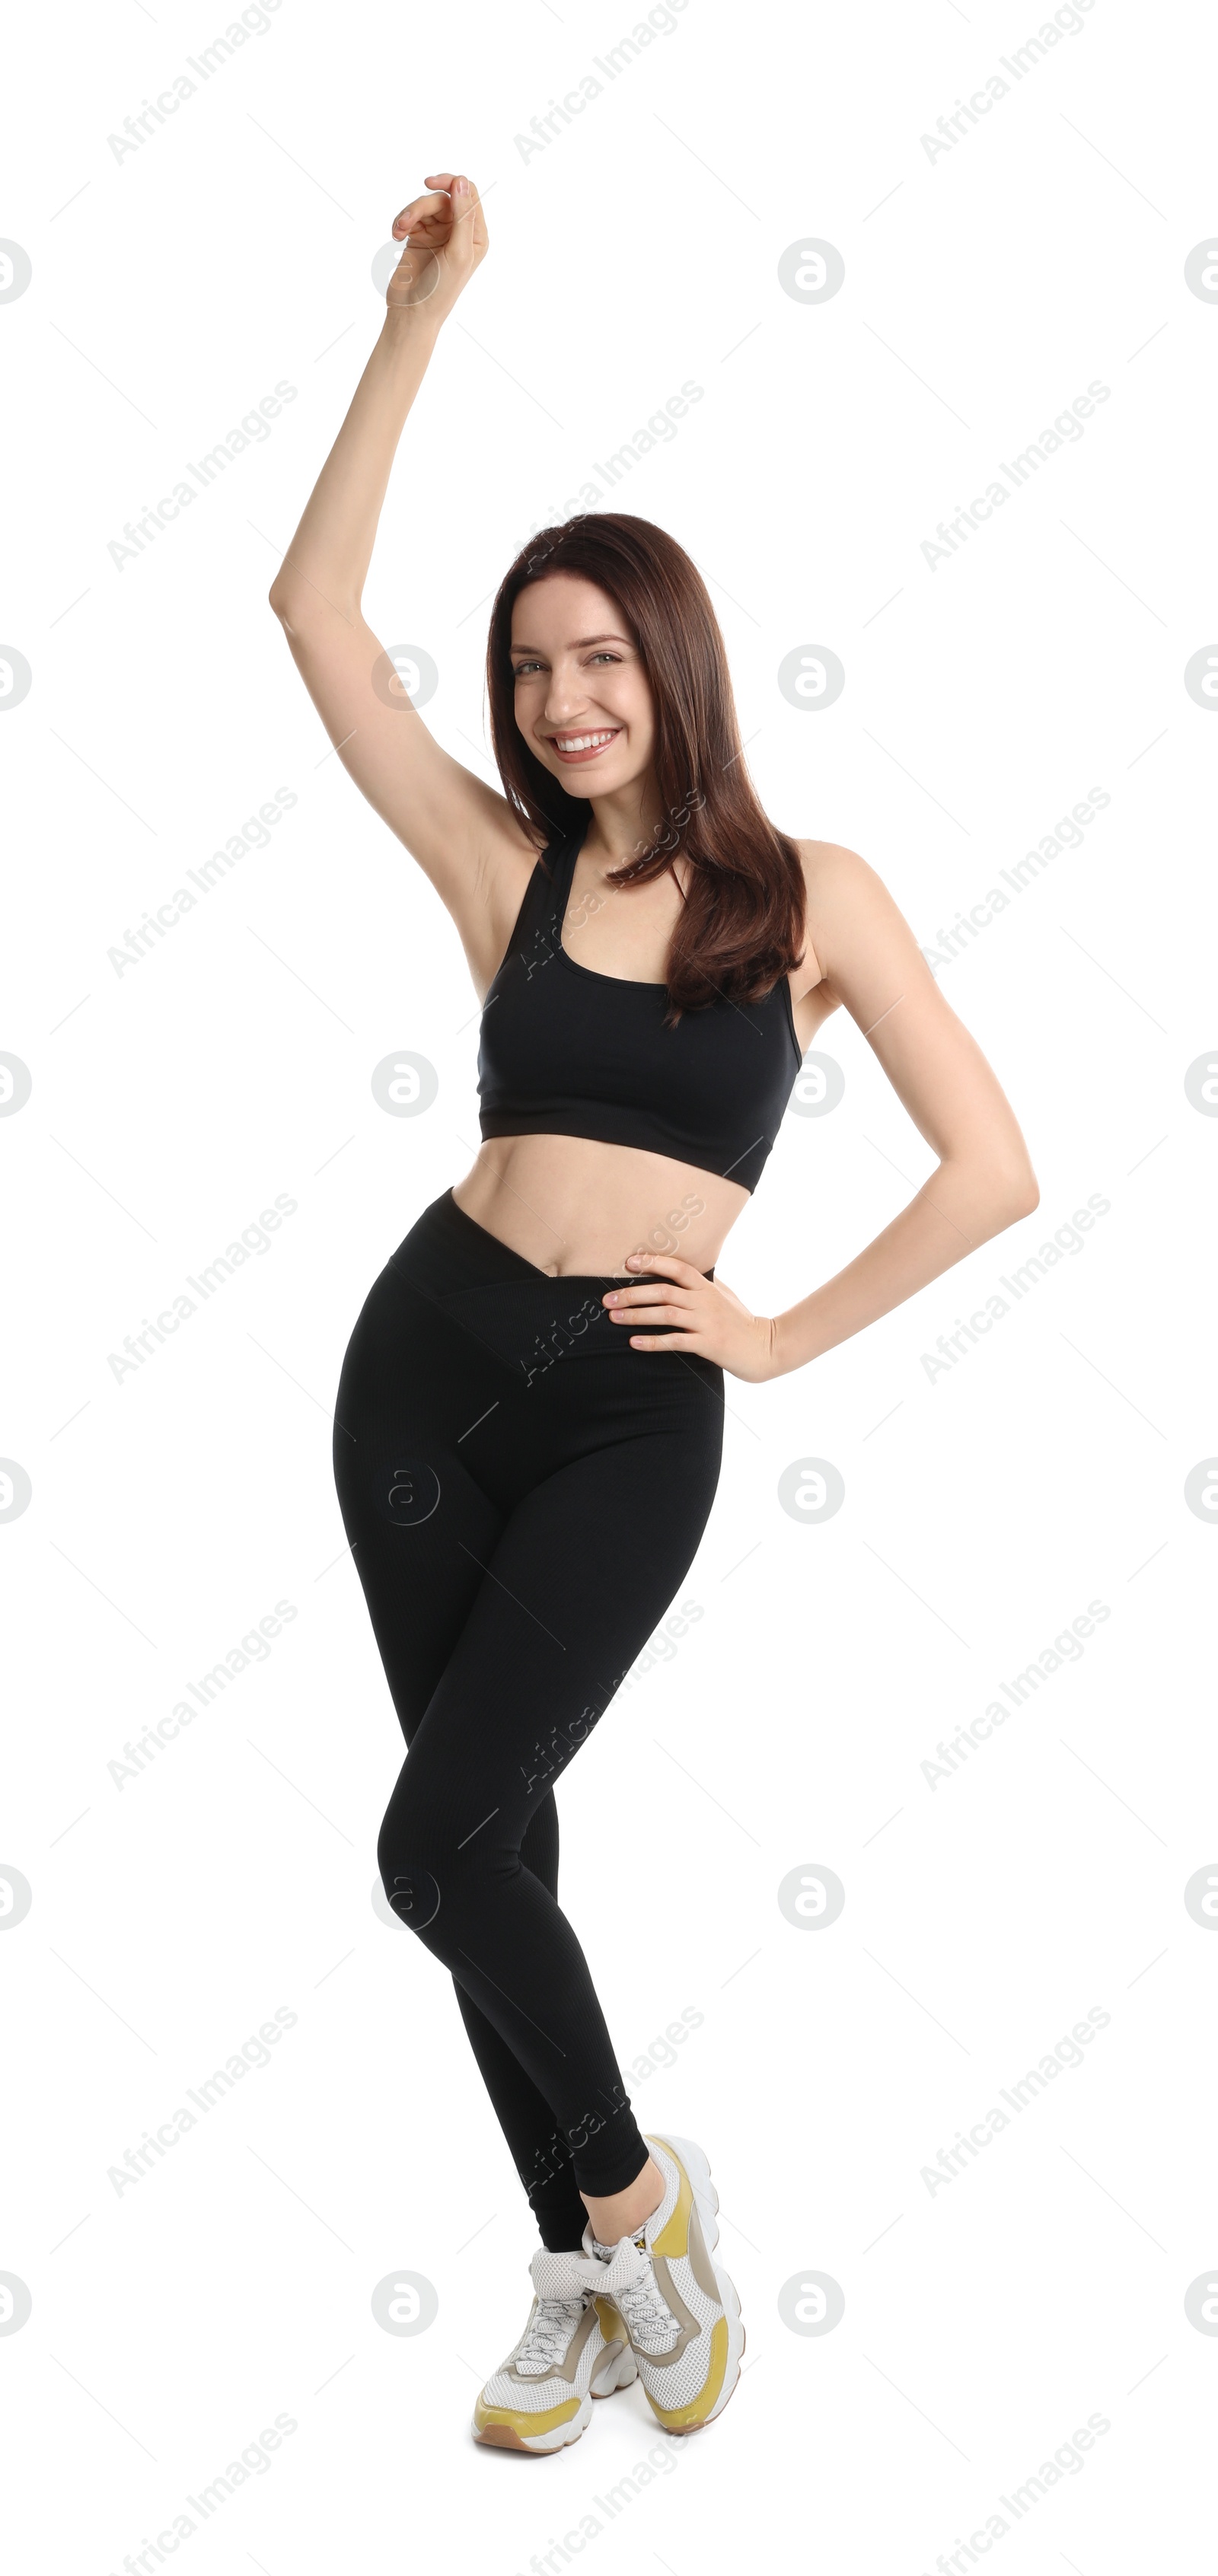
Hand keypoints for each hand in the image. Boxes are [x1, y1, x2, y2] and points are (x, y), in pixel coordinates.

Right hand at [385, 173, 487, 323]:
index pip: (469, 194)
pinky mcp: (419, 237)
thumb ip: (463, 216)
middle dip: (422, 206)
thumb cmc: (441, 289)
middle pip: (443, 198)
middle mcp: (459, 232)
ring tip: (398, 232)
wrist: (413, 313)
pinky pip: (410, 216)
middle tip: (407, 221)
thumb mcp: (458, 252)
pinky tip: (396, 236)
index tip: (429, 184)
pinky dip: (401, 223)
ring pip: (424, 205)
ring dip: (408, 215)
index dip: (451, 183)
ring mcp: (438, 234)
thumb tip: (462, 181)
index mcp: (476, 236)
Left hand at [601, 1253, 780, 1381]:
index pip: (677, 1268)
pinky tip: (635, 1343)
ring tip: (614, 1318)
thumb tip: (681, 1271)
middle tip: (608, 1299)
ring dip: (636, 1315)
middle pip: (664, 1291)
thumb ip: (704, 1284)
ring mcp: (707, 1322)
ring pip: (666, 1314)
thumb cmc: (740, 1321)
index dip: (652, 1263)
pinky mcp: (708, 1344)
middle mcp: (705, 1301)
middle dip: (633, 1293)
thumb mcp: (724, 1295)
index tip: (628, 1263)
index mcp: (707, 1287)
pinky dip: (653, 1342)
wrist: (763, 1348)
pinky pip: (675, 1341)